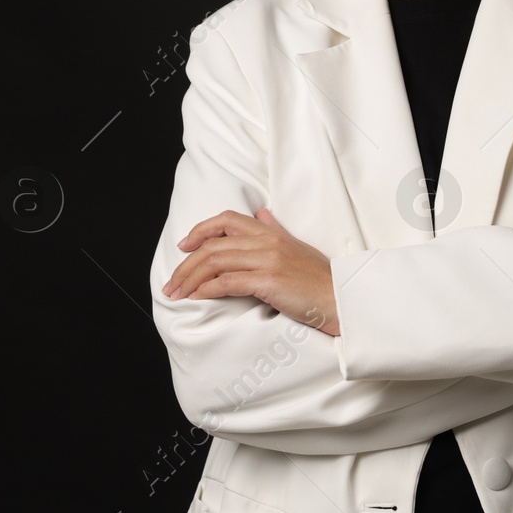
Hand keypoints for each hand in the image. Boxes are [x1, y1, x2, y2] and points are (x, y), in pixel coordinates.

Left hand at [162, 208, 339, 335]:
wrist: (340, 298)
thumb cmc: (319, 278)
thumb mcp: (297, 246)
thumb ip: (275, 230)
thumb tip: (260, 213)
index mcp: (271, 232)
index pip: (227, 220)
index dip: (200, 230)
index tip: (184, 246)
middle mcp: (267, 242)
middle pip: (213, 245)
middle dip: (186, 264)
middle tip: (172, 282)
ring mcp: (268, 260)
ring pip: (215, 262)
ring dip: (190, 278)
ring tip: (178, 293)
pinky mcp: (268, 281)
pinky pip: (227, 282)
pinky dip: (206, 289)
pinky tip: (197, 297)